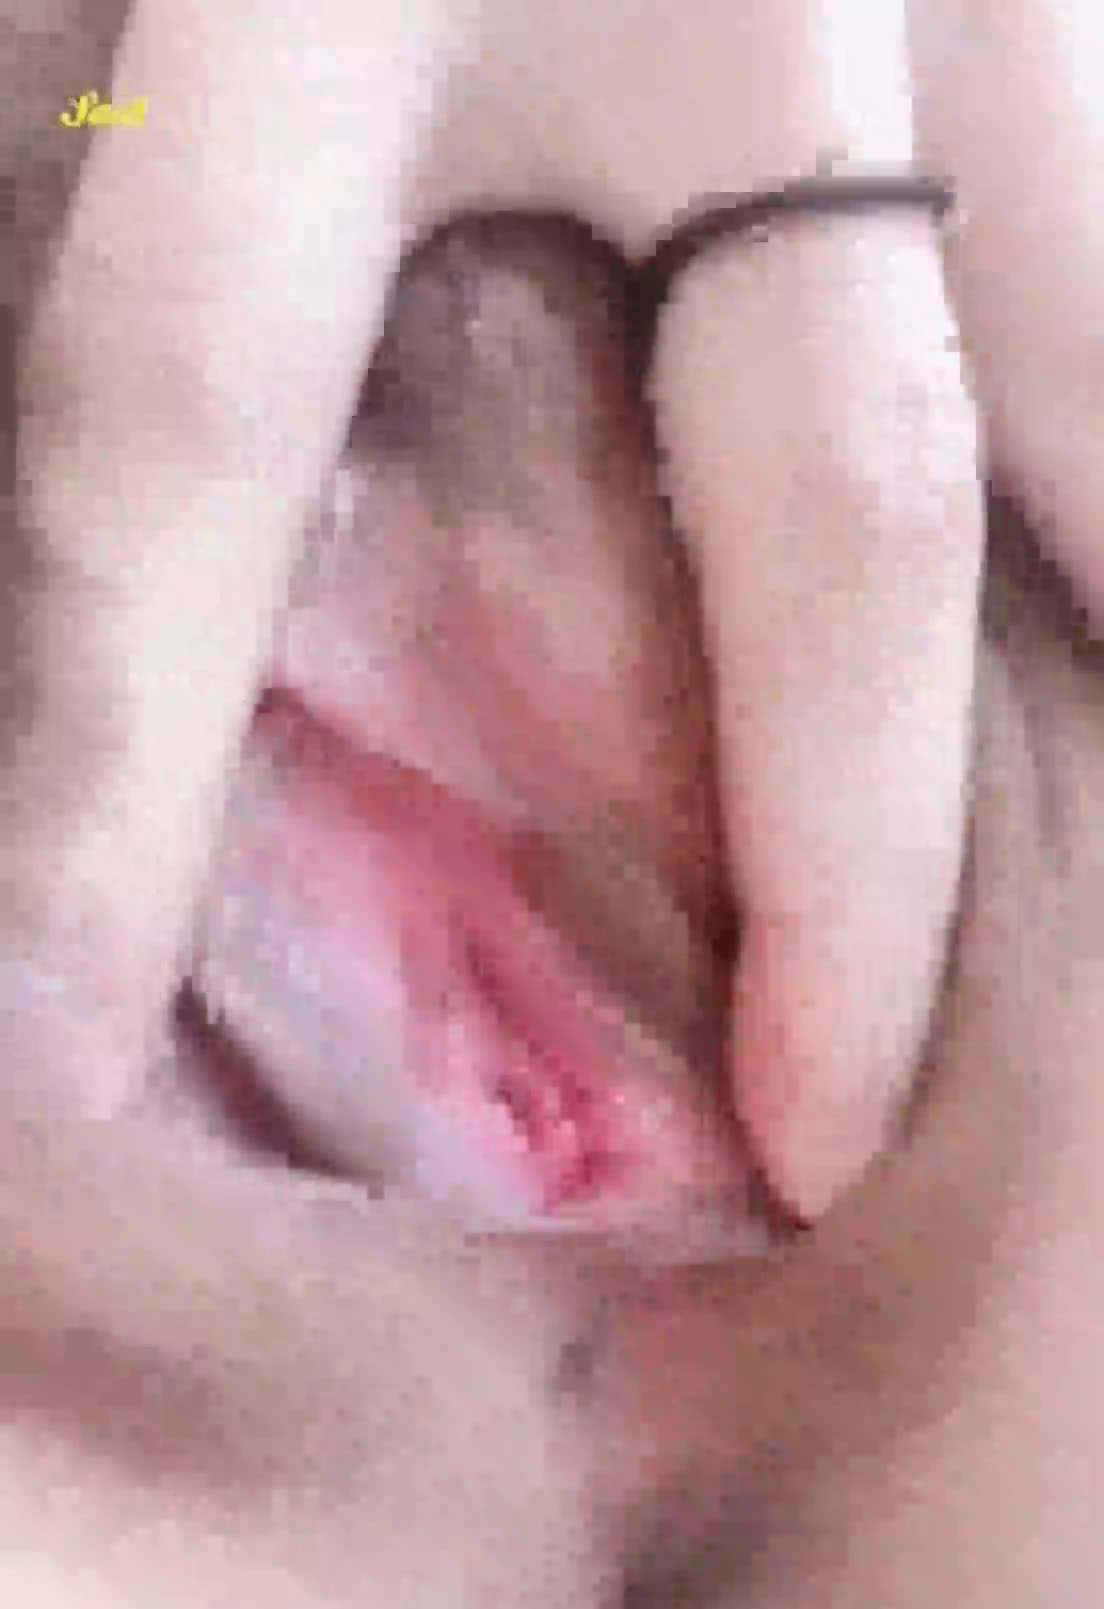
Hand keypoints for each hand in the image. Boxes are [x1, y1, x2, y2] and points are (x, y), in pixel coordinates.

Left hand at [6, 0, 980, 1223]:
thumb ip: (43, 176)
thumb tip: (84, 541)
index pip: (196, 432)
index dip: (122, 780)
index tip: (76, 1063)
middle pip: (839, 512)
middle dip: (849, 869)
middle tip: (820, 1151)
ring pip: (1078, 381)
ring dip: (1082, 656)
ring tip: (1040, 973)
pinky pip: (1103, 258)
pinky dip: (1102, 468)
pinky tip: (1087, 639)